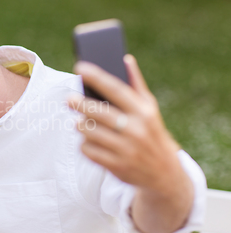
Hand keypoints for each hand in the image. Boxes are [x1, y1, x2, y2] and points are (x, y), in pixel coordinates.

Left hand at [67, 54, 193, 232]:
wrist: (164, 174)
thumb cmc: (151, 132)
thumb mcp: (150, 109)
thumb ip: (136, 84)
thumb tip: (125, 59)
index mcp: (144, 112)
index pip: (117, 90)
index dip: (97, 77)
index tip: (80, 67)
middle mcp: (136, 130)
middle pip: (99, 113)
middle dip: (80, 104)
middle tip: (69, 98)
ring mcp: (126, 150)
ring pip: (90, 132)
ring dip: (81, 126)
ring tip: (81, 122)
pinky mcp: (116, 166)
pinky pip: (89, 151)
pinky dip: (85, 145)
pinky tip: (88, 141)